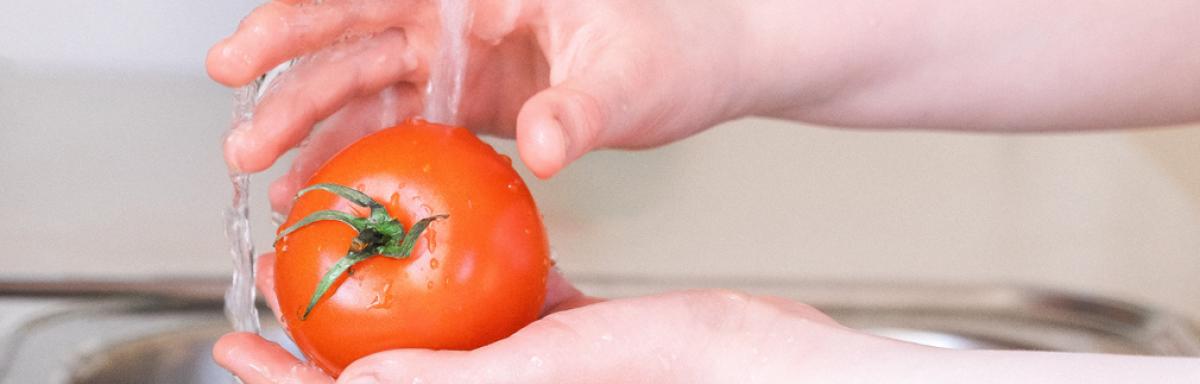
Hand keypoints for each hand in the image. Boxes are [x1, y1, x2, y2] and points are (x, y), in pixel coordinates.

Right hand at [208, 0, 760, 212]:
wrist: (705, 65)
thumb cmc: (676, 45)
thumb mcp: (629, 75)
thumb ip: (581, 109)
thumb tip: (543, 147)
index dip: (300, 20)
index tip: (244, 54)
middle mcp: (460, 15)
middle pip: (351, 39)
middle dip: (288, 83)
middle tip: (239, 135)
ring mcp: (461, 57)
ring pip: (366, 85)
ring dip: (313, 129)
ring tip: (268, 176)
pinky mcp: (472, 99)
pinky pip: (400, 121)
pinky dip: (359, 152)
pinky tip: (321, 184)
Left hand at [212, 252, 923, 382]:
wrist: (754, 354)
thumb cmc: (673, 375)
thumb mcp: (550, 367)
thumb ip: (455, 379)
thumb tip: (356, 383)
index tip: (239, 347)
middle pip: (385, 366)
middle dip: (323, 334)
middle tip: (277, 288)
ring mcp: (529, 365)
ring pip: (434, 328)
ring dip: (384, 291)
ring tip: (343, 249)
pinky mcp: (563, 331)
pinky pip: (495, 298)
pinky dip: (463, 266)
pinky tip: (444, 226)